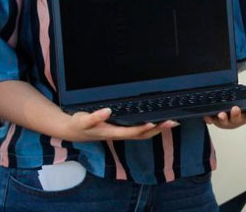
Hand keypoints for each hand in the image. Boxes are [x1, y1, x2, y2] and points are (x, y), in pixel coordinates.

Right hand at [62, 108, 177, 141]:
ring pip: (142, 134)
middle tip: (172, 122)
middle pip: (142, 134)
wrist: (73, 130)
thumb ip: (94, 116)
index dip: (142, 128)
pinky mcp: (121, 130)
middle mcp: (118, 134)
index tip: (154, 123)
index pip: (131, 132)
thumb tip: (107, 111)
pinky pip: (138, 130)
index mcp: (111, 132)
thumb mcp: (83, 120)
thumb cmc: (79, 124)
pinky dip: (150, 127)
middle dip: (157, 129)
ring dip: (157, 129)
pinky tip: (158, 122)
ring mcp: (121, 132)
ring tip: (171, 122)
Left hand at [204, 100, 245, 129]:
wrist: (221, 120)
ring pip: (229, 121)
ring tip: (227, 112)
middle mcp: (240, 120)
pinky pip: (212, 121)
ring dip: (228, 117)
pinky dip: (210, 119)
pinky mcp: (216, 122)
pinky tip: (207, 116)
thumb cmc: (238, 113)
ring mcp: (228, 122)